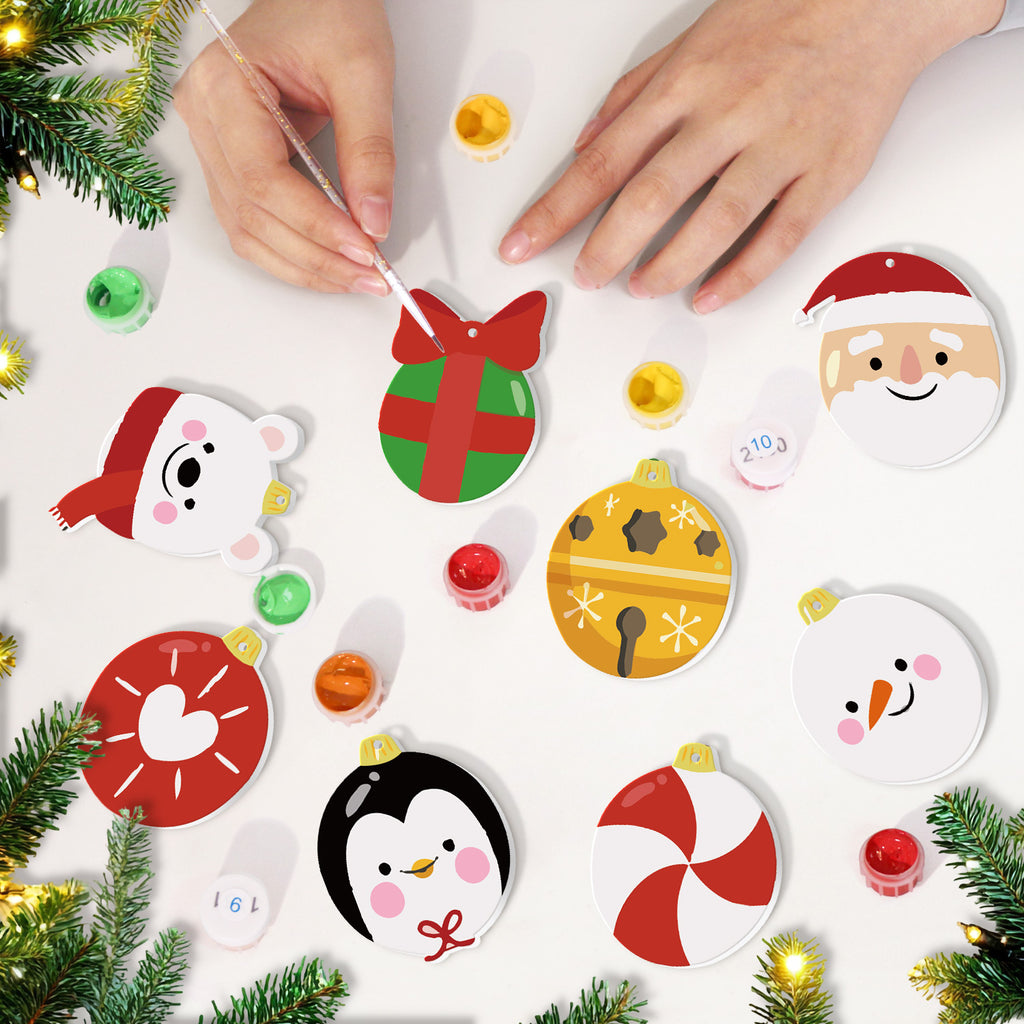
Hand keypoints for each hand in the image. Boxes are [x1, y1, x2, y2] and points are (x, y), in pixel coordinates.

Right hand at [174, 0, 394, 292]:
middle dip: (316, 257)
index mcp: (223, 86)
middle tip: (372, 276)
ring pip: (247, 231)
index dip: (315, 226)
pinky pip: (252, 223)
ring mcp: (210, 142)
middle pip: (253, 216)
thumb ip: (370, 151)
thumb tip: (373, 221)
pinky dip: (293, 251)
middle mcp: (203, 118)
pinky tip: (330, 263)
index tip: (365, 250)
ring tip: (357, 277)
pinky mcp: (229, 161)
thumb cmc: (329, 10)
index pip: (264, 181)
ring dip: (304, 265)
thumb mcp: (363, 73)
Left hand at [499, 0, 1003, 311]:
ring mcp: (780, 146)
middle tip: (585, 278)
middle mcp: (728, 115)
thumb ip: (634, 95)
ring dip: (670, 265)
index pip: (604, 160)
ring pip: (715, 221)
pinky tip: (708, 297)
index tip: (521, 245)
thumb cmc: (780, 16)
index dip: (556, 209)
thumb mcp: (691, 39)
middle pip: (651, 195)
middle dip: (606, 246)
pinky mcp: (826, 174)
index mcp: (686, 85)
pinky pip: (778, 237)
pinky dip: (740, 274)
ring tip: (640, 288)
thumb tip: (585, 144)